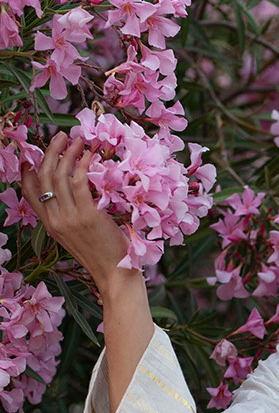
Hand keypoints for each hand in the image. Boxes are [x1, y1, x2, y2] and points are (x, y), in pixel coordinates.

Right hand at [20, 132, 138, 291]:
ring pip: (60, 176)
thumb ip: (71, 218)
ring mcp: (70, 218)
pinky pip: (80, 182)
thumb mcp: (78, 238)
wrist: (115, 276)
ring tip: (78, 141)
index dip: (28, 171)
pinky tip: (90, 156)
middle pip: (43, 177)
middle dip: (50, 152)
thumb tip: (77, 193)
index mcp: (50, 226)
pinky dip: (83, 165)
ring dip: (68, 153)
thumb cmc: (104, 257)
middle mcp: (55, 220)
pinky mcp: (88, 216)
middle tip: (61, 136)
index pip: (29, 194)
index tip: (33, 155)